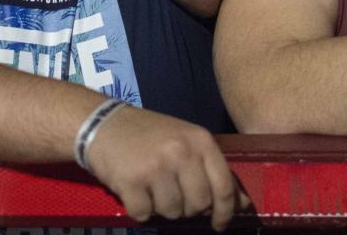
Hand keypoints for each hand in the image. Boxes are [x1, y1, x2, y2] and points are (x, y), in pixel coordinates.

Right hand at [82, 104, 247, 230]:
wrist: (102, 123)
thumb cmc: (148, 134)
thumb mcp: (186, 142)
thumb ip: (213, 171)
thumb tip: (244, 205)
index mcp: (200, 140)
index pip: (224, 186)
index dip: (225, 211)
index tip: (219, 223)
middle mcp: (181, 152)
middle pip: (199, 204)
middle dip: (187, 208)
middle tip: (173, 194)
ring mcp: (155, 167)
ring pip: (172, 213)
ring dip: (162, 208)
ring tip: (152, 188)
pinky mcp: (131, 182)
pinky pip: (144, 214)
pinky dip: (139, 209)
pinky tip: (135, 190)